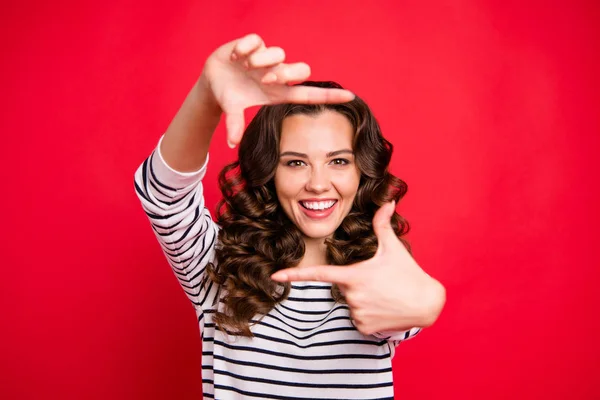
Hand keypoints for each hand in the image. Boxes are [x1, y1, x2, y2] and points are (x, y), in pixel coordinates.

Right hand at [201, 33, 354, 146]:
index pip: (308, 94)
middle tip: (265, 79)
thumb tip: (232, 142)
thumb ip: (234, 124)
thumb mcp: (231, 109)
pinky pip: (258, 40)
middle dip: (286, 72)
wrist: (212, 78)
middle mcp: (276, 74)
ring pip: (279, 53)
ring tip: (245, 66)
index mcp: (277, 92)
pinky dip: (246, 47)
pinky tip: (236, 56)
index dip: (329, 96)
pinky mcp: (254, 44)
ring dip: (263, 60)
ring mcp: (267, 58)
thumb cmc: (229, 95)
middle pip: (302, 69)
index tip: (350, 97)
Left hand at [271, 201, 445, 334]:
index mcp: (353, 275)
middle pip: (343, 288)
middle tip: (379, 282)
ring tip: (385, 295)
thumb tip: (388, 201)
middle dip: (356, 284)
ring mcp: (357, 313)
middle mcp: (351, 296)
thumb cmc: (408, 274)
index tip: (276, 276)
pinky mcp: (364, 328)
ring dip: (364, 300)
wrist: (427, 303)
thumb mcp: (393, 248)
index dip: (295, 275)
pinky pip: (359, 319)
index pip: (318, 274)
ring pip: (351, 304)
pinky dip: (369, 314)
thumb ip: (382, 224)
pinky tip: (384, 308)